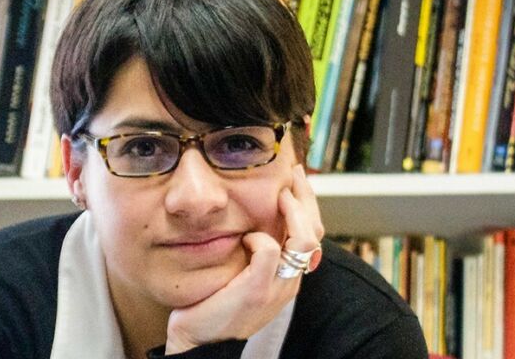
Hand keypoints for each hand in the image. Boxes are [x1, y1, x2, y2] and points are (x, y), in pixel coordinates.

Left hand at [165, 165, 323, 353]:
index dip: (308, 202)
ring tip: (279, 194)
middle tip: (293, 173)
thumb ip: (257, 252)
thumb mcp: (245, 274)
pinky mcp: (255, 291)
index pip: (314, 232)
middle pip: (314, 230)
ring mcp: (276, 288)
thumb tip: (255, 218)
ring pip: (301, 237)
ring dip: (292, 209)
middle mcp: (290, 281)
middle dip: (306, 196)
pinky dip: (259, 237)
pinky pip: (268, 251)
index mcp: (290, 275)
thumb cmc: (217, 303)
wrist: (200, 343)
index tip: (295, 178)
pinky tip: (246, 236)